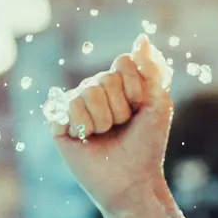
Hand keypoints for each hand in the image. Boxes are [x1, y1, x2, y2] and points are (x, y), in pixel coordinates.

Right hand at [49, 34, 174, 214]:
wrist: (132, 179)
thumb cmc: (148, 143)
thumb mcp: (159, 103)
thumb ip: (152, 69)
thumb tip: (141, 38)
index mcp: (118, 82)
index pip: (123, 62)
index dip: (135, 87)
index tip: (141, 107)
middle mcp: (95, 90)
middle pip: (105, 78)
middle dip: (121, 108)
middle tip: (123, 127)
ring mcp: (75, 105)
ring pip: (87, 92)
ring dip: (104, 119)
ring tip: (106, 134)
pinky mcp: (59, 122)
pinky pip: (67, 105)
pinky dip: (84, 125)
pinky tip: (87, 138)